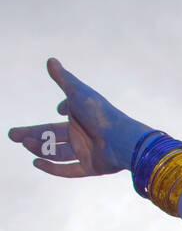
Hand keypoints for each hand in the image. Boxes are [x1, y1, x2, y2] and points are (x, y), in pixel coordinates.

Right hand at [9, 58, 150, 177]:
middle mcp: (83, 135)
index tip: (60, 109)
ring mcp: (87, 152)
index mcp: (81, 117)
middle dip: (31, 135)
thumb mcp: (78, 92)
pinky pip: (68, 170)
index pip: (66, 115)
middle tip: (11, 135)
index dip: (63, 110)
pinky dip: (53, 168)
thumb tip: (50, 60)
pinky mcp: (91, 167)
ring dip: (39, 148)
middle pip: (52, 136)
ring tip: (25, 143)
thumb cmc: (100, 113)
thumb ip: (63, 78)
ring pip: (57, 153)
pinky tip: (36, 162)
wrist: (121, 139)